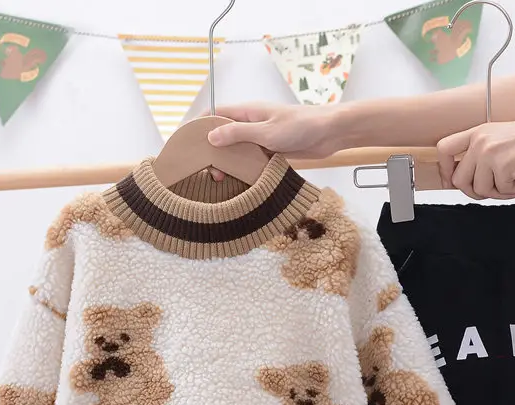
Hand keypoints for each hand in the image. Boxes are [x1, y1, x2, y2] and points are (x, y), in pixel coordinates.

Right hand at [206, 104, 336, 175]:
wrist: (329, 134)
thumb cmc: (300, 126)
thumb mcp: (265, 132)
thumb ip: (238, 134)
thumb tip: (210, 137)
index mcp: (246, 112)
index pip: (214, 115)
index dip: (199, 126)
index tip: (185, 142)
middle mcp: (251, 124)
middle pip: (223, 135)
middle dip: (212, 151)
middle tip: (207, 171)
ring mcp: (260, 138)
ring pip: (236, 151)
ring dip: (228, 163)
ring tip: (220, 180)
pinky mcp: (270, 151)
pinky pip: (251, 160)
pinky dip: (243, 169)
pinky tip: (239, 182)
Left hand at [436, 115, 514, 199]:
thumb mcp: (501, 142)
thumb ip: (481, 159)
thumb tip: (469, 185)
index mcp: (477, 133)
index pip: (443, 149)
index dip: (444, 170)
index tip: (449, 181)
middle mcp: (480, 141)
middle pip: (458, 180)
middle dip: (476, 192)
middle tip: (494, 190)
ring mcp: (489, 152)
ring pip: (479, 190)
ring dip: (498, 193)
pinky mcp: (502, 165)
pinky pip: (500, 191)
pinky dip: (514, 191)